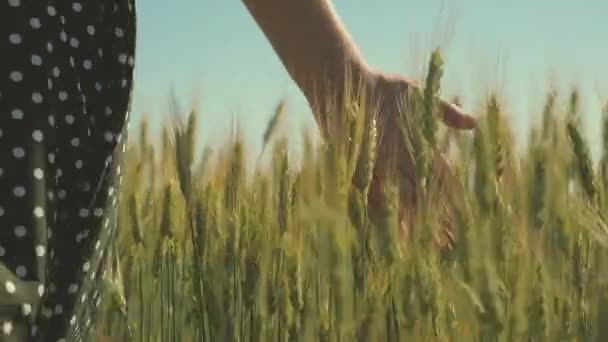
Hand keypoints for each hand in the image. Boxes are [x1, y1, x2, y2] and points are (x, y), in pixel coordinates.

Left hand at [364, 70, 476, 247]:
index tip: (466, 217)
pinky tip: (376, 228)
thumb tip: (475, 125)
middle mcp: (399, 162)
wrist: (344, 83)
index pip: (440, 179)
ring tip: (414, 242)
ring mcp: (377, 167)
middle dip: (432, 219)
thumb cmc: (382, 88)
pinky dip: (369, 210)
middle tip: (444, 243)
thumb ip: (444, 111)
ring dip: (405, 220)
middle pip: (420, 196)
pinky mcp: (354, 167)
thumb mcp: (417, 96)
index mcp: (417, 148)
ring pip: (395, 199)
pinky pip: (363, 194)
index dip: (452, 198)